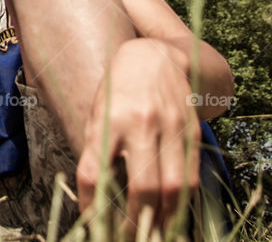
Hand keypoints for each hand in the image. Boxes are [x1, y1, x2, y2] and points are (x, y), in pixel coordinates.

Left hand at [76, 38, 200, 233]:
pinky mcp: (191, 132)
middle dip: (133, 220)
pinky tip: (170, 213)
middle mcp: (141, 124)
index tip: (89, 219)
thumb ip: (96, 149)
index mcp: (109, 119)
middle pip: (140, 186)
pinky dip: (181, 202)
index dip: (91, 202)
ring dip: (162, 218)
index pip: (95, 172)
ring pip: (172, 187)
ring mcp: (171, 128)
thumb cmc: (116, 89)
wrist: (155, 57)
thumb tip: (93, 193)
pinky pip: (191, 176)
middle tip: (124, 236)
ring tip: (150, 233)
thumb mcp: (96, 112)